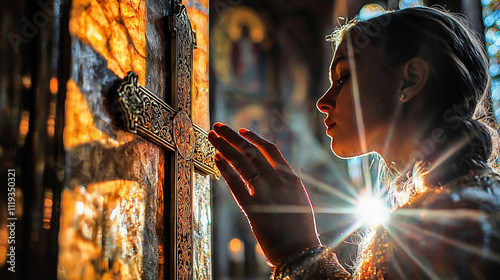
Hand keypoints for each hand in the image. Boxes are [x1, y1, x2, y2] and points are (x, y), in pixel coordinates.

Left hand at [208, 122, 321, 264]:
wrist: (300, 251)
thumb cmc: (300, 228)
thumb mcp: (298, 199)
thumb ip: (285, 183)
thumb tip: (272, 173)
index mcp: (290, 177)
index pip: (270, 149)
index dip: (254, 137)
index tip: (241, 130)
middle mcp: (277, 180)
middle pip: (251, 150)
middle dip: (231, 136)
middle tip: (218, 126)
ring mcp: (265, 192)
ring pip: (241, 162)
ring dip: (223, 146)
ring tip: (211, 136)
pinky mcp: (253, 207)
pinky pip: (235, 183)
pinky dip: (224, 168)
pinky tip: (215, 158)